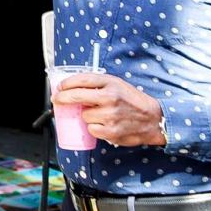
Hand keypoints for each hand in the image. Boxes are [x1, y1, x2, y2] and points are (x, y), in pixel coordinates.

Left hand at [51, 73, 165, 146]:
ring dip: (87, 116)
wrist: (153, 119)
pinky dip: (94, 128)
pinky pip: (91, 129)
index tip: (59, 87)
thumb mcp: (118, 85)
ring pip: (84, 116)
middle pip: (76, 96)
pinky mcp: (111, 131)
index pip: (82, 79)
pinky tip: (104, 125)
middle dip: (62, 98)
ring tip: (100, 115)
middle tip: (57, 100)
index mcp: (111, 83)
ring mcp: (109, 115)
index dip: (66, 83)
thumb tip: (73, 87)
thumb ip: (98, 84)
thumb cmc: (133, 101)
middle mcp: (109, 97)